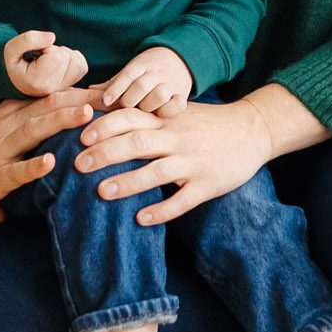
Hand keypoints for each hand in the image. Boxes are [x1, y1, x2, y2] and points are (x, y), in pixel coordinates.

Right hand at [0, 86, 102, 211]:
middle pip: (49, 106)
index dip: (83, 91)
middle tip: (112, 96)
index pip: (53, 96)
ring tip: (86, 115)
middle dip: (82, 99)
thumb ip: (33, 113)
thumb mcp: (3, 120)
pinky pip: (16, 170)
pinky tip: (50, 163)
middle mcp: (10, 124)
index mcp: (14, 111)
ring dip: (60, 121)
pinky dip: (33, 166)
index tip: (112, 89)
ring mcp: (2, 148)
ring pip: (34, 130)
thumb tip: (70, 105)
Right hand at [4, 30, 88, 97]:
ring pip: (76, 61)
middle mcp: (52, 90)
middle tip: (40, 57)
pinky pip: (82, 66)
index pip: (57, 56)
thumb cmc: (13, 62)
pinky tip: (59, 62)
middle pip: (67, 57)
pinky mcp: (70, 85)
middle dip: (55, 50)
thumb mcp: (11, 48)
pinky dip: (73, 59)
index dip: (47, 48)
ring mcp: (62, 89)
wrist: (14, 78)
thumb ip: (29, 39)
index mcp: (37, 82)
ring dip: (64, 54)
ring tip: (48, 60)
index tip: (35, 54)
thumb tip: (52, 37)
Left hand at [72, 96, 274, 226]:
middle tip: (78, 165)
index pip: (130, 118)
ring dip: (127, 182)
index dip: (104, 126)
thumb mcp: (178, 111)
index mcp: (166, 120)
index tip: (80, 136)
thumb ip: (148, 115)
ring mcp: (193, 162)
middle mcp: (177, 138)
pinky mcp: (207, 184)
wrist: (253, 129)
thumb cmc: (208, 123)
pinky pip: (182, 200)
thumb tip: (107, 114)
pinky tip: (142, 219)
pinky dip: (162, 210)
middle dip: (105, 154)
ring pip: (156, 171)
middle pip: (136, 143)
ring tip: (101, 193)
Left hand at [101, 46, 192, 113]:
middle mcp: (156, 73)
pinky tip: (159, 116)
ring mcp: (171, 84)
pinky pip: (177, 105)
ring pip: (159, 95)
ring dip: (148, 107)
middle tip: (122, 112)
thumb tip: (88, 92)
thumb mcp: (132, 70)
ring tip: (140, 115)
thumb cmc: (149, 69)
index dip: (116, 88)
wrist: (180, 58)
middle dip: (129, 101)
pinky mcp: (182, 95)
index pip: (127, 75)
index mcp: (141, 65)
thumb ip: (113, 83)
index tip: (106, 101)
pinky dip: (168, 111)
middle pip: (141, 87)